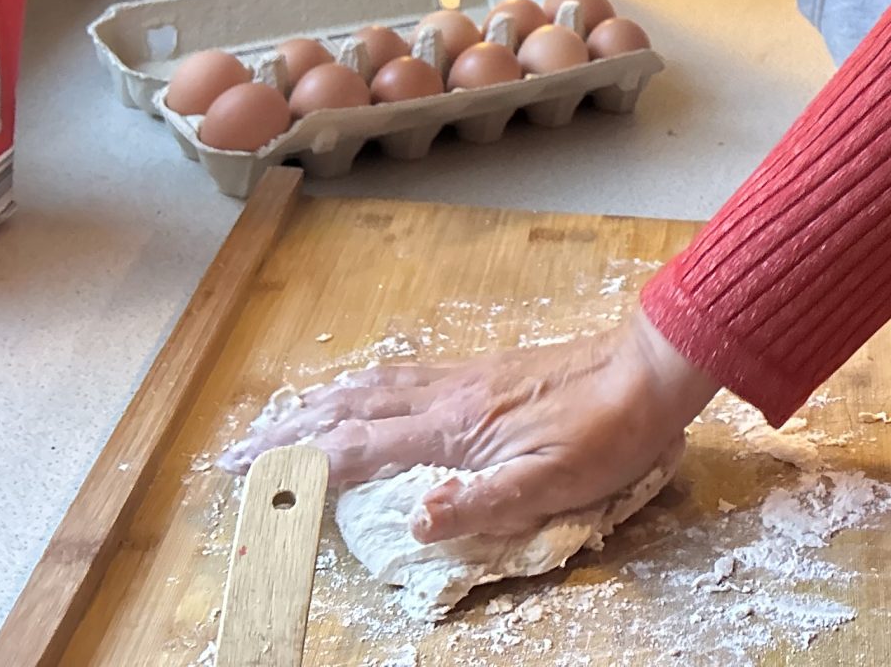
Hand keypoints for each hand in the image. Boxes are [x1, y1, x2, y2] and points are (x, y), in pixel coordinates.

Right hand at [224, 309, 721, 542]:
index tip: (249, 477)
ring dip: (321, 403)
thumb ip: (483, 504)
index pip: (359, 448)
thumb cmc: (609, 432)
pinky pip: (406, 375)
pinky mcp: (486, 369)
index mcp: (454, 428)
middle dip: (291, 430)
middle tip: (239, 450)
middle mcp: (449, 394)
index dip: (300, 465)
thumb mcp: (552, 484)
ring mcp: (466, 376)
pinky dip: (365, 386)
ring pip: (376, 385)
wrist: (651, 367)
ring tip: (282, 419)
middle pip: (352, 408)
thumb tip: (418, 522)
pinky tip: (366, 391)